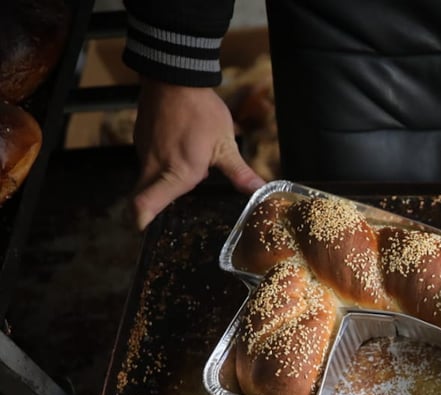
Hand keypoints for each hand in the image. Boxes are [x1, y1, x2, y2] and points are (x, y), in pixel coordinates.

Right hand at [131, 79, 265, 230]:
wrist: (174, 77)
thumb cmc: (201, 111)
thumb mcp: (226, 144)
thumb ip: (239, 172)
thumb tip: (258, 191)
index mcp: (177, 173)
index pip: (144, 204)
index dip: (141, 219)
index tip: (142, 228)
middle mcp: (154, 167)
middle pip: (144, 197)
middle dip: (154, 206)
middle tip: (169, 207)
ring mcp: (143, 152)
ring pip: (146, 178)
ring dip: (162, 182)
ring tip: (186, 168)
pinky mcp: (139, 139)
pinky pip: (147, 161)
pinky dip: (159, 164)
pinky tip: (178, 152)